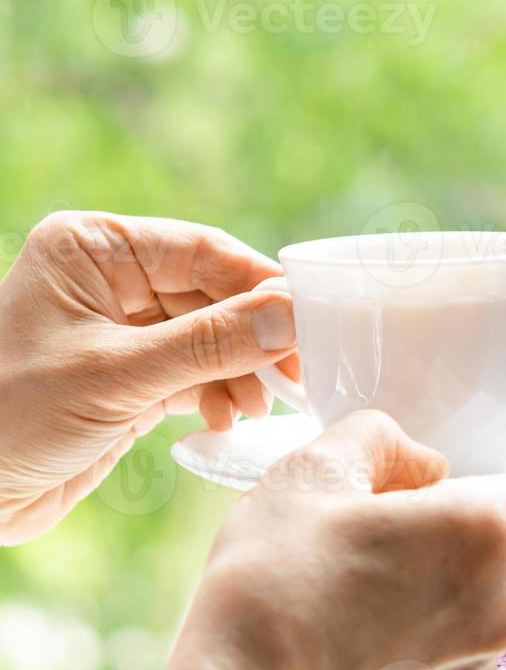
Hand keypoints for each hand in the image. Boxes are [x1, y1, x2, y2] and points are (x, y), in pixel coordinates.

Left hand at [0, 211, 297, 543]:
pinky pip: (195, 373)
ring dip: (241, 372)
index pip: (203, 250)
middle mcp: (108, 280)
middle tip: (296, 376)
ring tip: (256, 408)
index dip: (260, 285)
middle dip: (255, 338)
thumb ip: (210, 343)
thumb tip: (292, 315)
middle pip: (215, 295)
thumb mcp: (116, 375)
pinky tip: (225, 420)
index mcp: (93, 249)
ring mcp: (120, 330)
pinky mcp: (129, 378)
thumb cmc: (7, 416)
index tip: (312, 320)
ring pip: (212, 337)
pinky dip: (217, 395)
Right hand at [131, 411, 505, 669]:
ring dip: (445, 570)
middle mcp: (503, 600)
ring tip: (362, 569)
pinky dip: (427, 615)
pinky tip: (359, 611)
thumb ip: (383, 440)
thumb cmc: (272, 584)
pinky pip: (460, 631)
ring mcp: (480, 655)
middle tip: (395, 517)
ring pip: (487, 588)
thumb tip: (420, 462)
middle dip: (471, 522)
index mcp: (488, 531)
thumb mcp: (314, 470)